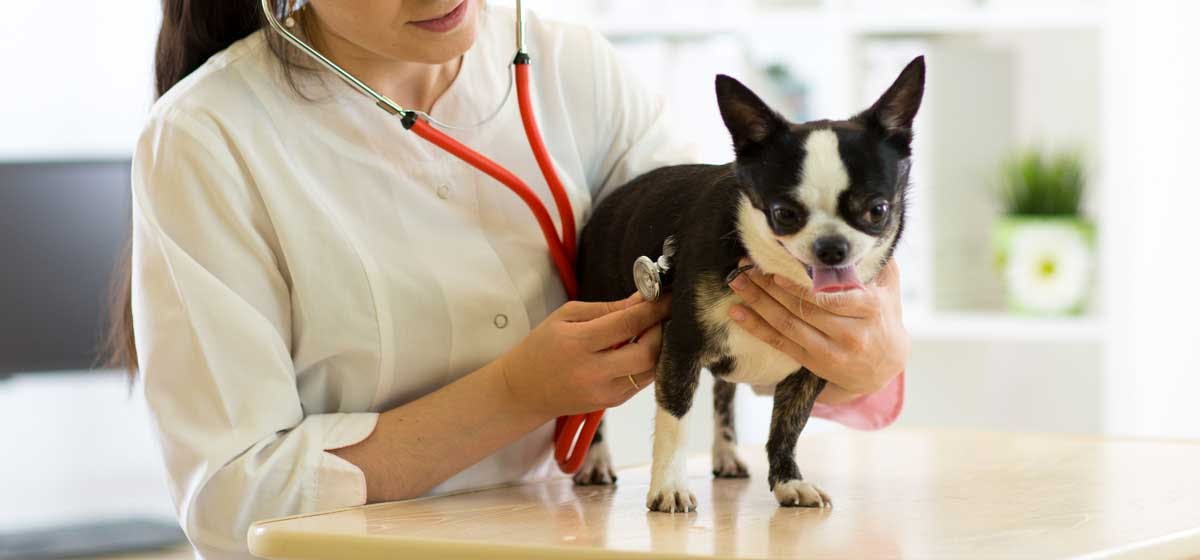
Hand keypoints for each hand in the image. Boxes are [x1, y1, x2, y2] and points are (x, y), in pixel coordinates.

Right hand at [499, 293, 669, 417]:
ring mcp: (605, 392)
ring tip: (655, 330)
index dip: (654, 308)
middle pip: (647, 352)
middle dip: (661, 330)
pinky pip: (642, 382)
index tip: (669, 297)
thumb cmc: (541, 348)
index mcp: (578, 344)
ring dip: (660, 348)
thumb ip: (606, 308)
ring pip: (651, 370)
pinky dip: (649, 364)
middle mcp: (594, 372)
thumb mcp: (565, 317)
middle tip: (662, 315)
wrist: (523, 391)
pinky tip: (643, 349)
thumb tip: (641, 300)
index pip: (628, 323)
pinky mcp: (612, 403)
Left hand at [726, 259, 908, 398]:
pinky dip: (756, 327)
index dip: (799, 287)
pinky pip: (780, 343)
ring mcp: (831, 351)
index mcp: (870, 310)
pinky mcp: (814, 363)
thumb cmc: (883, 319)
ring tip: (737, 284)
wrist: (884, 368)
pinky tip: (737, 313)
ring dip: (758, 303)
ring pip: (788, 325)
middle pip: (803, 309)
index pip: (830, 297)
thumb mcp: (890, 290)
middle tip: (745, 269)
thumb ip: (880, 264)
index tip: (775, 272)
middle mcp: (851, 333)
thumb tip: (869, 231)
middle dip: (769, 288)